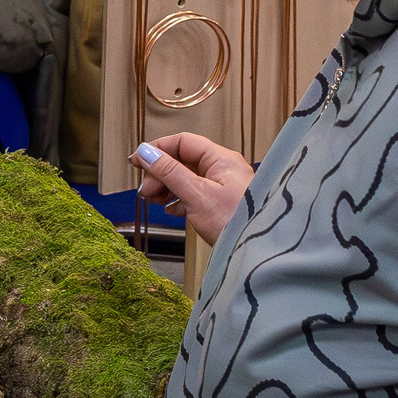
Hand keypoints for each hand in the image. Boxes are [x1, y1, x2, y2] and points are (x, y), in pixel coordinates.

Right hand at [133, 133, 255, 244]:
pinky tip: (171, 209)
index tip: (138, 162)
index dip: (158, 150)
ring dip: (166, 186)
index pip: (182, 142)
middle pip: (183, 160)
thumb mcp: (196, 195)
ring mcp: (224, 187)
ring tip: (154, 200)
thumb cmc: (237, 224)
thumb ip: (169, 172)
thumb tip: (147, 153)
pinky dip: (178, 198)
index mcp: (222, 160)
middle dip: (160, 173)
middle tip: (146, 190)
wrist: (260, 254)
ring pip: (187, 178)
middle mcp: (224, 169)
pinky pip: (194, 193)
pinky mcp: (222, 204)